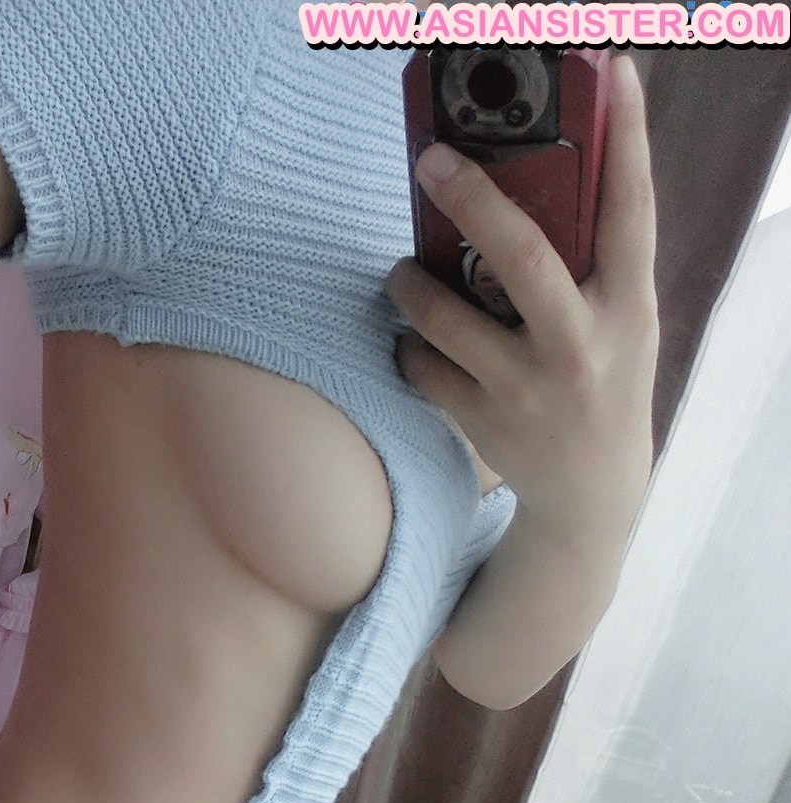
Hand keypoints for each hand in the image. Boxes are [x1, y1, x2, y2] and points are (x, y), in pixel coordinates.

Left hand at [386, 55, 658, 554]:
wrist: (590, 494)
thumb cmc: (603, 381)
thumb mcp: (622, 320)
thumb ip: (593, 262)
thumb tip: (539, 180)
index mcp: (628, 305)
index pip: (632, 208)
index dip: (628, 139)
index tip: (615, 76)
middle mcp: (580, 344)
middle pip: (522, 256)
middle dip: (473, 201)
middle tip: (433, 160)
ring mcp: (527, 387)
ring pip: (446, 318)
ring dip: (410, 284)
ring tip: (402, 272)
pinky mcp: (482, 421)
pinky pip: (422, 366)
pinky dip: (408, 347)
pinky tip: (415, 343)